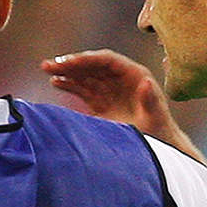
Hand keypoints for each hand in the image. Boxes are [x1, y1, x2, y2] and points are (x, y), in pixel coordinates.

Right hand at [44, 50, 171, 136]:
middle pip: (93, 65)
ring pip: (85, 75)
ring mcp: (109, 89)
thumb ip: (151, 99)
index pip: (107, 60)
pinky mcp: (101, 102)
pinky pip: (83, 89)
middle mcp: (120, 78)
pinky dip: (69, 85)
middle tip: (50, 64)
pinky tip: (55, 82)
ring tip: (47, 70)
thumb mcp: (155, 117)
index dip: (87, 59)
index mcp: (134, 75)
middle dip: (72, 63)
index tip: (69, 62)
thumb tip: (146, 81)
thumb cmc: (158, 131)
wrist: (156, 147)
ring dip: (67, 72)